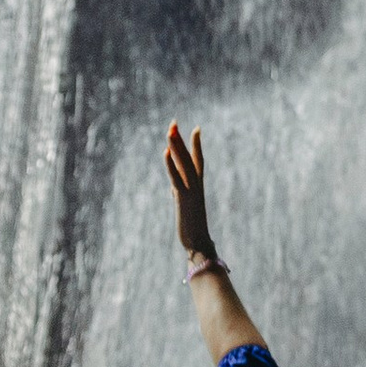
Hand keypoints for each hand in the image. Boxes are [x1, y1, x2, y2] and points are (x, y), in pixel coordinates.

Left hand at [163, 117, 213, 257]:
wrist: (199, 243)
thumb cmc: (192, 227)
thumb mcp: (185, 206)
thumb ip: (180, 194)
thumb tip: (174, 188)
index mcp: (198, 186)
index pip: (199, 160)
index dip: (197, 144)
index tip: (196, 129)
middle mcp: (196, 185)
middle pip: (189, 156)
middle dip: (181, 139)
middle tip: (174, 122)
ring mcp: (190, 190)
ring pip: (183, 163)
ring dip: (176, 146)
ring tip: (170, 130)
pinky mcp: (183, 198)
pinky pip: (176, 177)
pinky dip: (171, 164)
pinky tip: (166, 152)